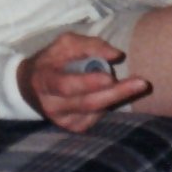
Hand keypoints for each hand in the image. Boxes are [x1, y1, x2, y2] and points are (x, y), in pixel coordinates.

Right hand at [16, 32, 149, 132]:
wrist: (30, 86)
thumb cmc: (52, 60)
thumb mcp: (65, 44)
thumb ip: (90, 45)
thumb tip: (117, 55)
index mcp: (44, 81)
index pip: (66, 86)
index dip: (88, 83)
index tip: (110, 77)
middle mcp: (51, 105)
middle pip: (87, 103)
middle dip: (116, 93)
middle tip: (141, 83)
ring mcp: (62, 120)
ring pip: (96, 111)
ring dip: (116, 97)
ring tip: (132, 84)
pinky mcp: (73, 128)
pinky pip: (97, 117)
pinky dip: (107, 104)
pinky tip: (107, 93)